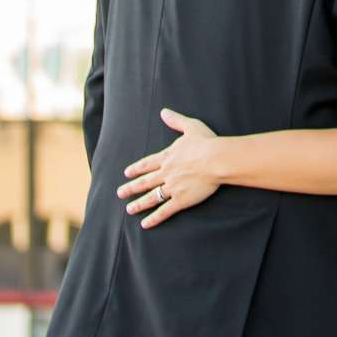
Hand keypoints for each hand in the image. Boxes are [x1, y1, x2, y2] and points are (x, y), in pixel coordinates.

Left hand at [117, 109, 220, 228]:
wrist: (217, 159)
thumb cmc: (206, 142)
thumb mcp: (191, 126)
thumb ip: (176, 120)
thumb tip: (164, 112)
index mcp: (168, 157)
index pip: (147, 164)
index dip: (136, 169)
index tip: (127, 173)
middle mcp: (166, 173)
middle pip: (145, 182)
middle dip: (131, 188)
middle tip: (120, 193)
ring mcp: (172, 187)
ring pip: (151, 197)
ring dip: (139, 204)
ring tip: (129, 209)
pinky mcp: (181, 200)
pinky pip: (164, 210)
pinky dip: (154, 218)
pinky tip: (145, 224)